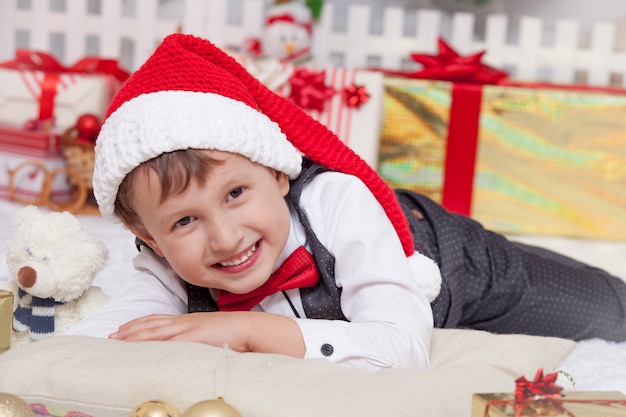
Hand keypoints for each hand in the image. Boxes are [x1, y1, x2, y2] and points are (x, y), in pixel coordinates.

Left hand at [109, 312, 250, 351]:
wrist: (245, 328)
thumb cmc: (231, 333)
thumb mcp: (208, 334)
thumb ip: (195, 338)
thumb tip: (187, 346)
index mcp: (187, 320)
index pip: (157, 319)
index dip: (139, 323)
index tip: (124, 328)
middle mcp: (183, 321)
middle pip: (150, 323)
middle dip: (130, 329)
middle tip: (113, 336)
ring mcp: (186, 328)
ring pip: (154, 330)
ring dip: (134, 334)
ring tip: (118, 340)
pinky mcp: (191, 336)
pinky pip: (166, 339)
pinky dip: (150, 341)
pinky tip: (140, 346)